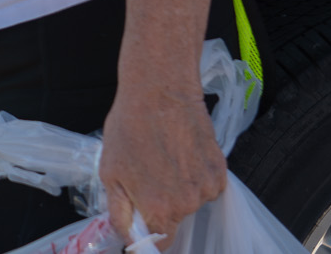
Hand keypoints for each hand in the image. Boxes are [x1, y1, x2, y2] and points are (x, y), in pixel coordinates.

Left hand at [100, 83, 227, 244]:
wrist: (159, 92)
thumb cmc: (130, 127)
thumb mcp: (109, 172)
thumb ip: (119, 212)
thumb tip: (126, 237)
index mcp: (159, 208)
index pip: (160, 243)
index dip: (148, 238)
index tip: (142, 226)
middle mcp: (188, 203)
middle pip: (174, 219)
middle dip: (159, 205)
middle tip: (146, 174)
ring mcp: (208, 187)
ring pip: (190, 201)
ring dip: (177, 188)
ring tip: (162, 157)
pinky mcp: (220, 171)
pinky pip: (206, 185)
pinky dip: (194, 175)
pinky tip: (180, 153)